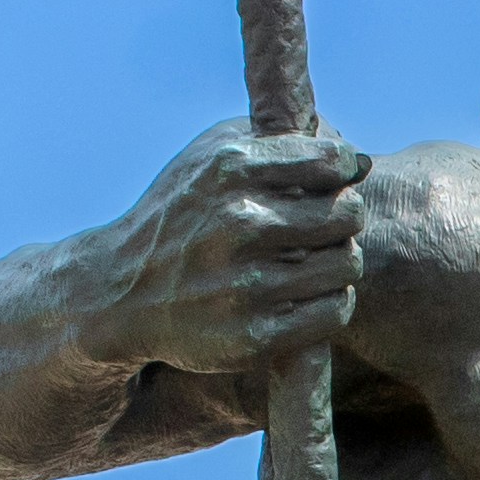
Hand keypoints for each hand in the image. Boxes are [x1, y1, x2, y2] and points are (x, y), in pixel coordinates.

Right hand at [94, 120, 369, 375]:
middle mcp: (240, 223)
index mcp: (232, 170)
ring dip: (337, 263)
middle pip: (348, 214)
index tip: (326, 186)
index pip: (334, 162)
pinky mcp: (254, 335)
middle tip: (321, 229)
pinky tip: (304, 295)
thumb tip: (358, 162)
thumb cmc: (182, 215)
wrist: (121, 291)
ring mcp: (247, 283)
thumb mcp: (213, 156)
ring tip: (310, 263)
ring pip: (348, 264)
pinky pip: (335, 311)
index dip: (340, 173)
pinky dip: (329, 302)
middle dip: (342, 218)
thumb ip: (281, 144)